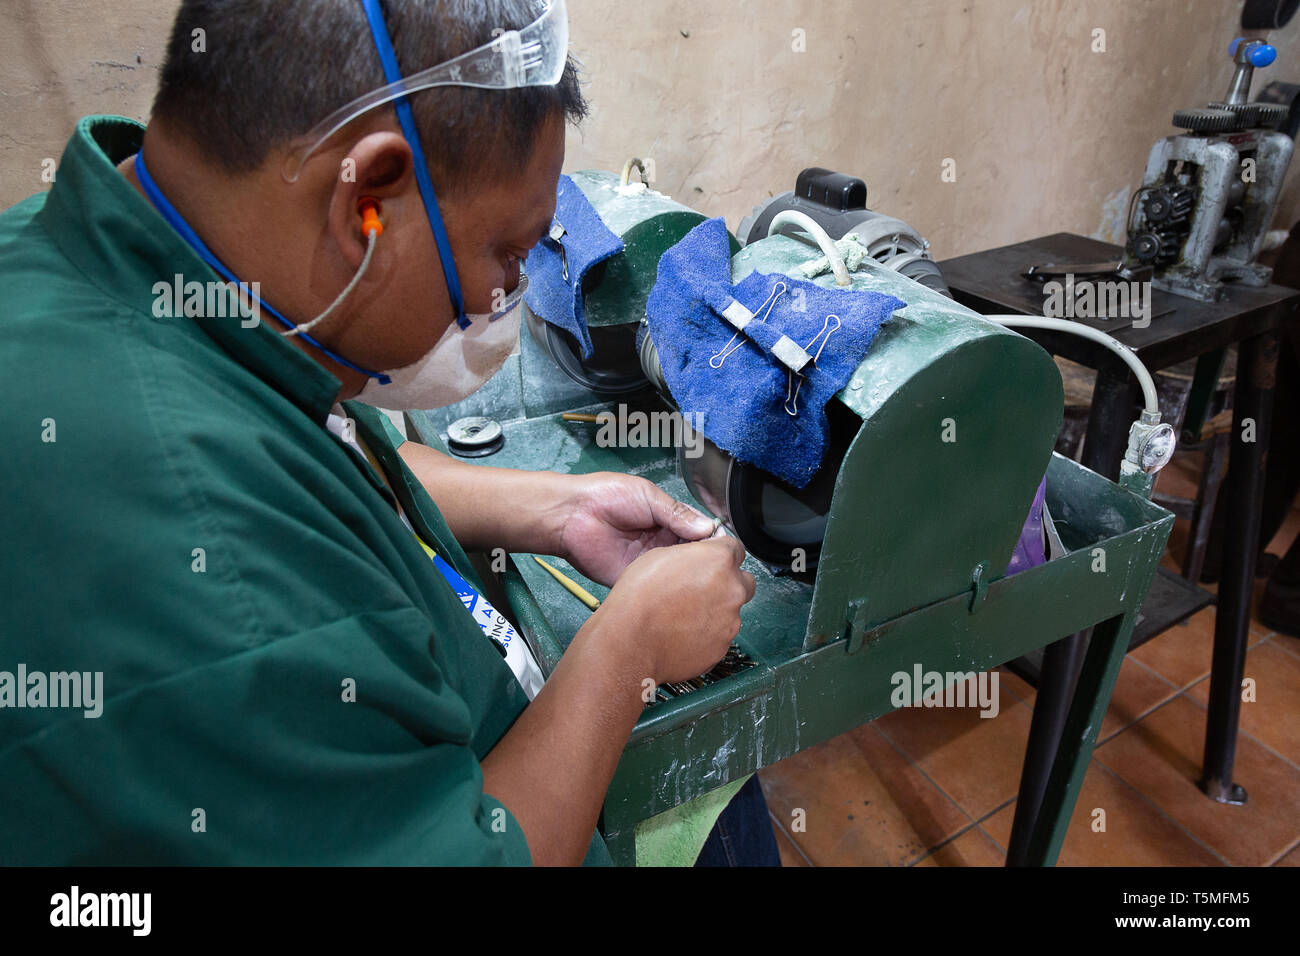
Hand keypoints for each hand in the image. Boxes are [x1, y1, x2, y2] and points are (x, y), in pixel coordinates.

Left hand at [556, 472, 718, 587]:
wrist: (572, 515)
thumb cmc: (606, 496)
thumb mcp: (649, 497)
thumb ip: (678, 513)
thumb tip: (709, 528)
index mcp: (667, 520)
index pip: (698, 533)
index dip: (712, 540)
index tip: (726, 548)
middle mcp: (661, 543)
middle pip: (691, 556)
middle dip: (704, 561)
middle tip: (718, 566)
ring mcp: (648, 563)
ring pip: (677, 573)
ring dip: (689, 576)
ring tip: (705, 578)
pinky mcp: (634, 580)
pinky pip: (656, 587)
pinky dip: (669, 589)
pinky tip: (682, 590)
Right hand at [595, 536, 754, 684]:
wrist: (630, 642)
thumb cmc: (638, 599)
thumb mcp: (659, 555)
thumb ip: (693, 554)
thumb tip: (700, 557)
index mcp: (718, 559)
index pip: (736, 548)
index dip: (721, 555)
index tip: (712, 561)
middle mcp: (732, 589)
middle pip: (743, 581)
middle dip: (727, 582)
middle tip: (701, 589)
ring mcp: (730, 620)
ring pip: (732, 610)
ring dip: (716, 610)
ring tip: (684, 615)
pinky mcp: (723, 646)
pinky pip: (720, 635)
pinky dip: (707, 633)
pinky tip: (683, 632)